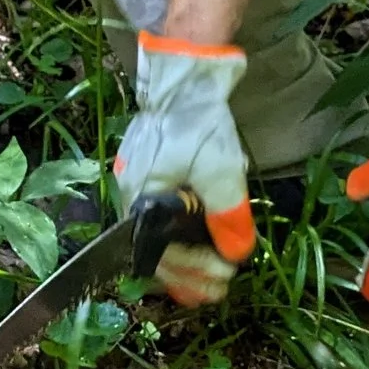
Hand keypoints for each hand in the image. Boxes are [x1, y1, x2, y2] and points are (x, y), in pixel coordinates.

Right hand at [115, 35, 258, 304]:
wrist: (183, 77)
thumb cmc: (196, 122)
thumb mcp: (219, 171)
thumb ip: (227, 214)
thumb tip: (237, 252)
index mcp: (140, 200)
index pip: (162, 253)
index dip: (193, 272)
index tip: (225, 278)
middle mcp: (130, 196)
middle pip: (155, 252)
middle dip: (189, 276)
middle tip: (220, 291)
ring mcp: (136, 184)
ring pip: (156, 238)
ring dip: (184, 261)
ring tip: (210, 279)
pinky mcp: (148, 174)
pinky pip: (159, 219)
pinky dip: (179, 239)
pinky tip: (198, 247)